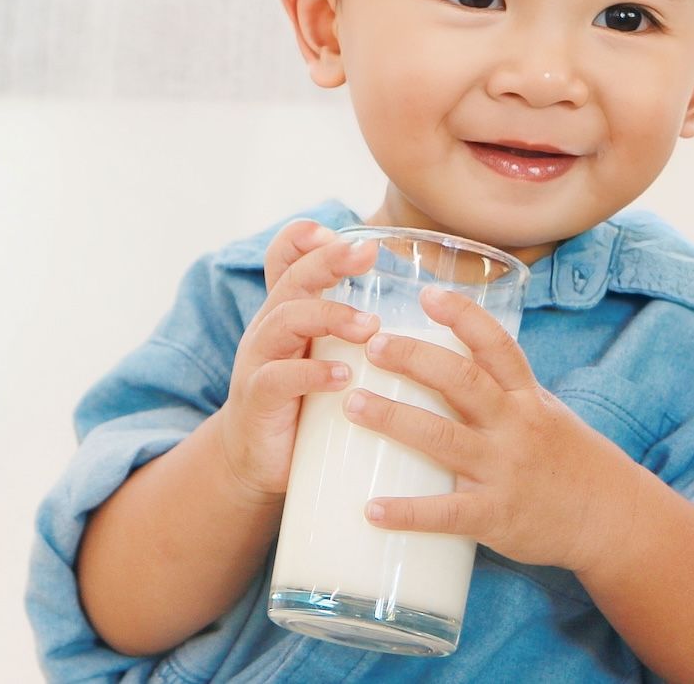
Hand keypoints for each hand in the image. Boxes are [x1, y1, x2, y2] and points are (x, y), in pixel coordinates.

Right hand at [213, 220, 380, 501]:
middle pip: (292, 279)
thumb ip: (361, 332)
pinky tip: (342, 377)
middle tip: (367, 253)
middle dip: (328, 261)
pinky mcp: (258, 400)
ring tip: (369, 326)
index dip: (305, 239)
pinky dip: (311, 374)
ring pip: (285, 320)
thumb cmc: (306, 403)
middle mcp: (270, 327)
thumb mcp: (327, 356)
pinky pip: (277, 378)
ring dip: (329, 316)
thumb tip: (434, 314)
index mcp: (288, 311)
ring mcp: (259, 361)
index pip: (285, 259)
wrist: (258, 461)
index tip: (342, 232)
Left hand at [344, 285, 638, 573]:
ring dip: (393, 418)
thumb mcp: (544, 412)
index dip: (464, 315)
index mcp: (527, 397)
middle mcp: (516, 426)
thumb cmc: (568, 461)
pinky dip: (406, 511)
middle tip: (371, 345)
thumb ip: (500, 389)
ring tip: (351, 404)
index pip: (497, 345)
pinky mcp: (496, 516)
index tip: (428, 293)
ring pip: (443, 438)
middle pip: (462, 381)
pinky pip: (446, 513)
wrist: (613, 520)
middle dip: (414, 358)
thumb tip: (443, 358)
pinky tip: (369, 509)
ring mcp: (505, 470)